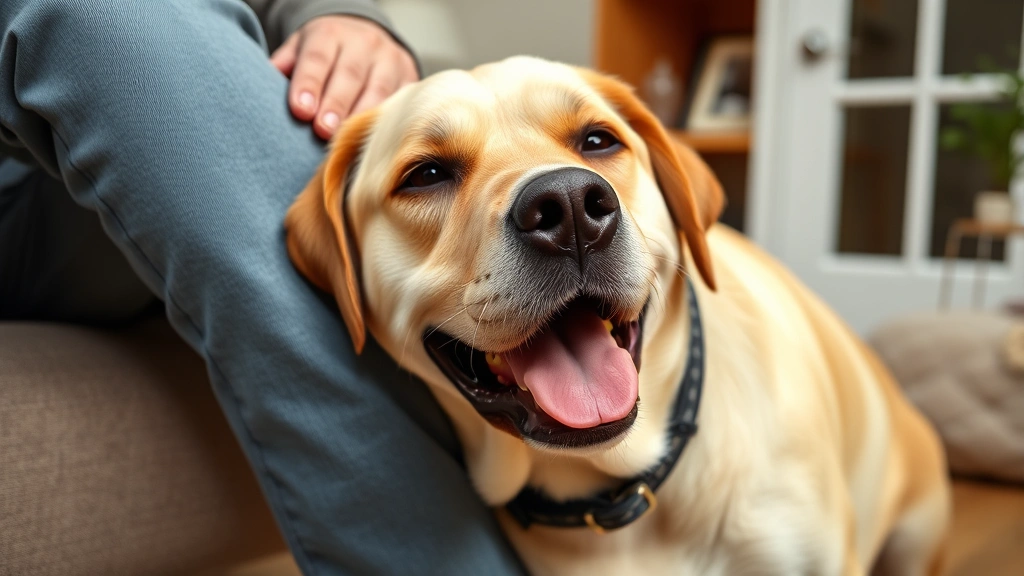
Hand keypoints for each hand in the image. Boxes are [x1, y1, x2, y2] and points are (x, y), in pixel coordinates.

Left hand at [271, 15, 417, 138]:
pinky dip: (390, 123)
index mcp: (330, 33)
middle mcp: (363, 43)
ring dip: (363, 118)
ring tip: (348, 142)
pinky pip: (402, 102)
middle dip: (336, 105)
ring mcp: (390, 60)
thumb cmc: (327, 53)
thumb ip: (285, 67)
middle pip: (349, 75)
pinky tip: (378, 143)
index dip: (308, 84)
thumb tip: (260, 91)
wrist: (368, 37)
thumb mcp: (302, 48)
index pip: (318, 57)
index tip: (300, 110)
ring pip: (380, 90)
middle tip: (322, 131)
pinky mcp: (410, 77)